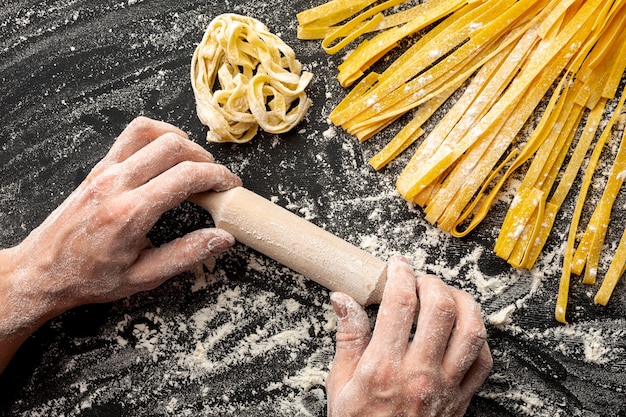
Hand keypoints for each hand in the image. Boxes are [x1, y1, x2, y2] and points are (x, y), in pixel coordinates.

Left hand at [0, 116, 240, 336]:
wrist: (42, 272)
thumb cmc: (90, 277)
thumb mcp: (144, 277)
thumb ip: (186, 255)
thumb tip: (222, 238)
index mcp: (130, 213)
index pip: (185, 176)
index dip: (217, 176)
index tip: (230, 184)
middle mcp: (116, 184)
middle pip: (172, 146)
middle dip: (204, 158)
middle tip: (215, 178)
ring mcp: (103, 171)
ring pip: (149, 131)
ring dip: (179, 139)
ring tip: (193, 161)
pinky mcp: (97, 168)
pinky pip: (130, 136)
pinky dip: (155, 136)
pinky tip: (165, 155)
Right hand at [326, 256, 491, 415]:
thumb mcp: (340, 385)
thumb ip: (347, 339)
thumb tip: (343, 301)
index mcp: (384, 367)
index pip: (400, 303)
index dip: (401, 274)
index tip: (397, 265)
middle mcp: (419, 373)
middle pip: (442, 308)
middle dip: (432, 282)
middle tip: (420, 279)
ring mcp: (446, 387)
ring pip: (472, 330)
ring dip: (462, 302)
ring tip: (447, 295)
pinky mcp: (462, 400)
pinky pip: (484, 361)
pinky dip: (478, 337)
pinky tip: (463, 330)